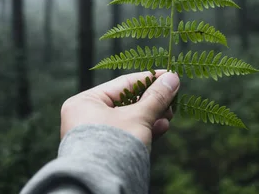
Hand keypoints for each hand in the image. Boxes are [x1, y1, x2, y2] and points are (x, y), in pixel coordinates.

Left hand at [60, 70, 180, 150]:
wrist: (100, 186)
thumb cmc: (113, 145)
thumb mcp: (139, 117)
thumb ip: (156, 97)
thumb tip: (173, 78)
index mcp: (85, 102)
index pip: (123, 83)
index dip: (149, 78)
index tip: (170, 75)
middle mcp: (86, 116)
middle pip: (127, 101)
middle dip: (153, 101)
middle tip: (173, 99)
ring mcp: (95, 134)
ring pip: (129, 119)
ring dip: (152, 116)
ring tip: (170, 115)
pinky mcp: (105, 150)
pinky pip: (127, 133)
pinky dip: (144, 129)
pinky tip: (162, 127)